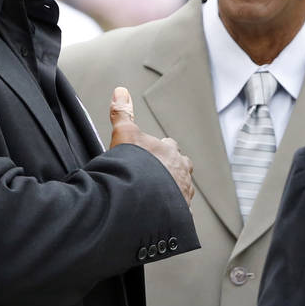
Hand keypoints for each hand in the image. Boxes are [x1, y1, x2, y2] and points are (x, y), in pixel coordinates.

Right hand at [108, 86, 194, 205]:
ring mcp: (183, 192)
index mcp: (170, 151)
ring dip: (172, 191)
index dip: (158, 150)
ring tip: (156, 196)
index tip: (150, 155)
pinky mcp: (181, 212)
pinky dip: (171, 212)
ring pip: (182, 188)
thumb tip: (120, 91)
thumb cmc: (133, 165)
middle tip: (154, 176)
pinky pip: (179, 211)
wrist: (139, 197)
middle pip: (180, 166)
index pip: (168, 146)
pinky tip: (159, 214)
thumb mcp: (124, 134)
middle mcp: (182, 170)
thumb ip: (122, 113)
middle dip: (169, 170)